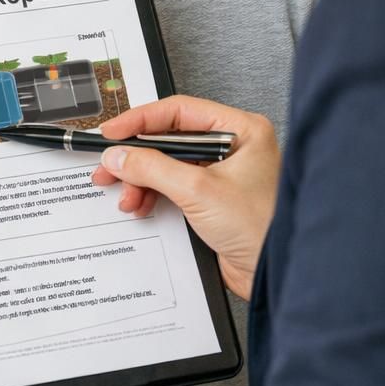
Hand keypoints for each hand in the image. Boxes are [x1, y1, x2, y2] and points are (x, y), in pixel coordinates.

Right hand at [90, 96, 279, 299]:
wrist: (273, 274)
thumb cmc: (262, 229)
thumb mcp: (199, 190)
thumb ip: (152, 168)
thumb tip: (120, 155)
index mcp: (240, 130)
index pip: (179, 111)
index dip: (140, 120)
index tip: (112, 132)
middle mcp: (232, 146)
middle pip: (169, 138)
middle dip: (137, 156)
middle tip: (110, 165)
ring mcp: (221, 173)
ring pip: (167, 164)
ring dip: (141, 179)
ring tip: (127, 194)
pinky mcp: (212, 198)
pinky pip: (172, 186)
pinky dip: (152, 194)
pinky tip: (141, 204)